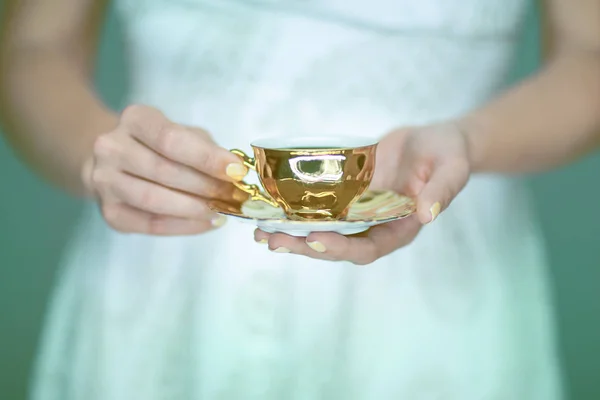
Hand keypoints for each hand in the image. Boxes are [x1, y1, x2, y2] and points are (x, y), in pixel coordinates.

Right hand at [83, 105, 247, 234]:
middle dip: (205, 187)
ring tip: (221, 211)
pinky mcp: (110, 212)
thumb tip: (235, 172)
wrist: (117, 160)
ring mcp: (104, 181)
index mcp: (135, 119)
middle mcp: (111, 148)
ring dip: (194, 209)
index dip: (206, 158)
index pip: (171, 139)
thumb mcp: (184, 134)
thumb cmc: (160, 145)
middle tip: (233, 196)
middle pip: (163, 171)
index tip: (236, 171)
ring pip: (154, 200)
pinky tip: (206, 223)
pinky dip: (183, 226)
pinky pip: (149, 224)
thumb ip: (206, 149)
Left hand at [254, 123, 470, 263]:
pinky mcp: (347, 194)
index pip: (368, 247)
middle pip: (337, 244)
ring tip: (262, 233)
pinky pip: (320, 206)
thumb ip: (442, 190)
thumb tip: (427, 213)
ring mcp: (358, 211)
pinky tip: (272, 209)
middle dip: (305, 245)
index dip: (341, 247)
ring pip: (323, 229)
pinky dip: (297, 210)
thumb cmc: (448, 155)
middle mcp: (374, 225)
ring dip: (293, 233)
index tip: (314, 239)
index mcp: (399, 228)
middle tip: (274, 240)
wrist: (434, 142)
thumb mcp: (451, 168)